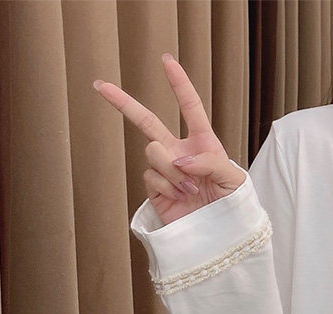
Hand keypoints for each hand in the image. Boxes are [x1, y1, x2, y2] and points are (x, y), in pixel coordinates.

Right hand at [93, 53, 245, 225]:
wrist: (219, 234)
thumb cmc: (232, 204)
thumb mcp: (232, 178)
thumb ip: (209, 160)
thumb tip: (179, 157)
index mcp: (202, 142)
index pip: (189, 107)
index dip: (179, 84)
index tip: (167, 61)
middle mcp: (178, 152)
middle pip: (146, 121)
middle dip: (122, 102)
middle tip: (100, 85)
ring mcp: (164, 171)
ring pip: (152, 151)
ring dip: (173, 169)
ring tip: (191, 189)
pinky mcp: (155, 190)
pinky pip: (151, 176)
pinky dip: (167, 186)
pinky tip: (181, 197)